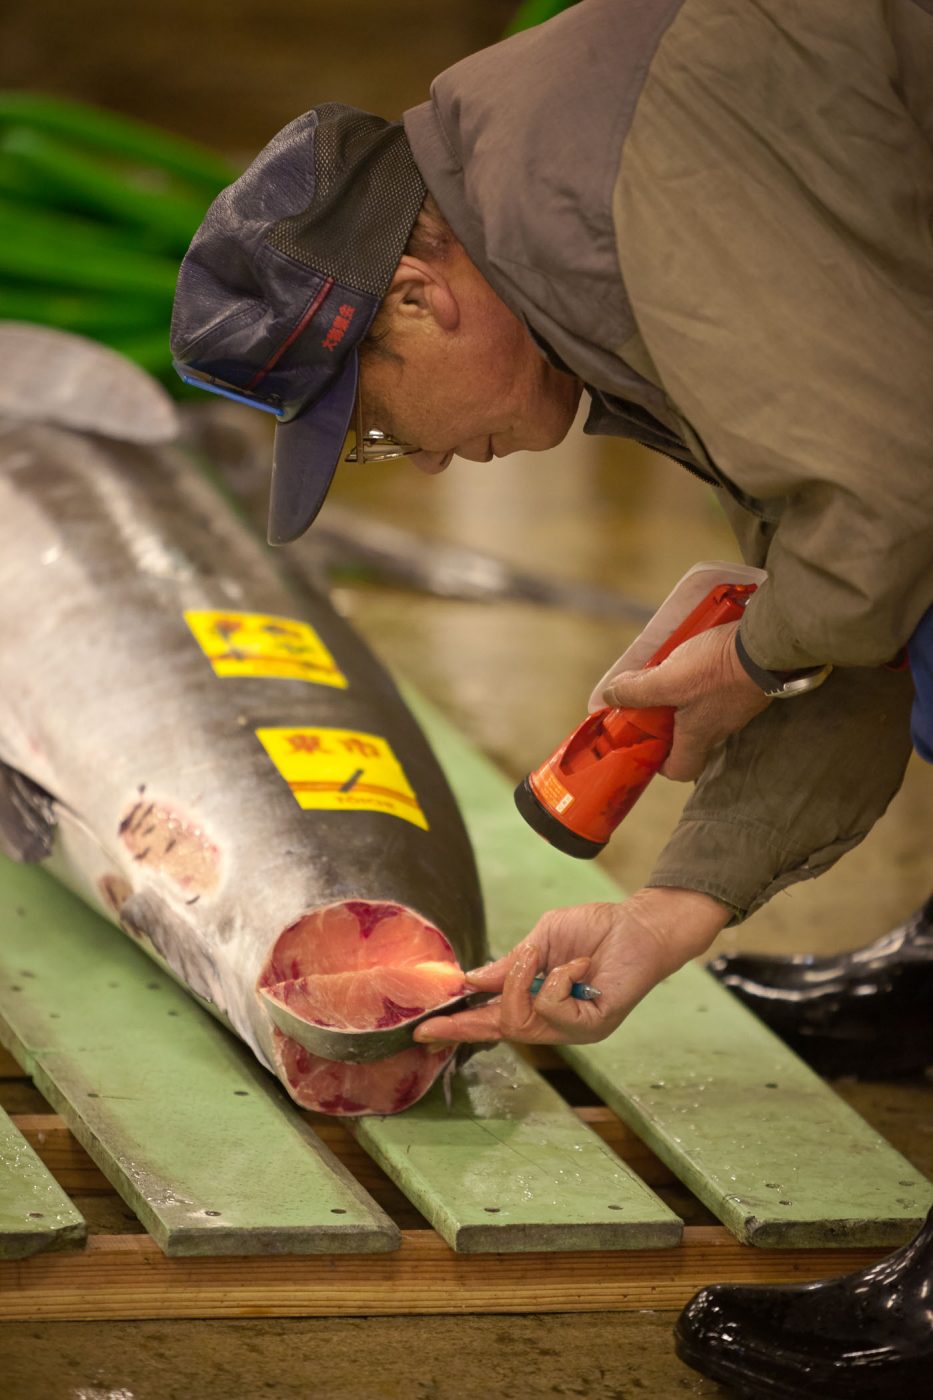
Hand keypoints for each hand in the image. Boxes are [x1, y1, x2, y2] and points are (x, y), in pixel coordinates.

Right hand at [412, 887, 729, 1047]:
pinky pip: (552, 1011)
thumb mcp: (542, 940)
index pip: (490, 1021)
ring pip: (521, 1021)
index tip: (423, 1030)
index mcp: (537, 1003)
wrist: (638, 924)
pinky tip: (577, 967)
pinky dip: (557, 982)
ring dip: (524, 982)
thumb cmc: (595, 928)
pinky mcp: (593, 1025)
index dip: (457, 1026)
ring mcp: (573, 1029)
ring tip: (544, 958)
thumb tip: (473, 980)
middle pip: (500, 1026)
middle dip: (491, 997)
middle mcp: (553, 1024)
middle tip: (500, 970)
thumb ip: (511, 963)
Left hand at [601, 621, 769, 780]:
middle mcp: (721, 727)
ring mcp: (738, 707)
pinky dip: (706, 679)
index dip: (660, 764)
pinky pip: (722, 691)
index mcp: (699, 735)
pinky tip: (697, 659)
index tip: (646, 744)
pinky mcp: (748, 685)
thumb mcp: (668, 680)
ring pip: (705, 712)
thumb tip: (610, 697)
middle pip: (690, 738)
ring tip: (671, 674)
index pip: (680, 769)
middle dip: (668, 723)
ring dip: (685, 698)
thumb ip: (637, 691)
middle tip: (652, 701)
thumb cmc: (719, 670)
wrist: (767, 645)